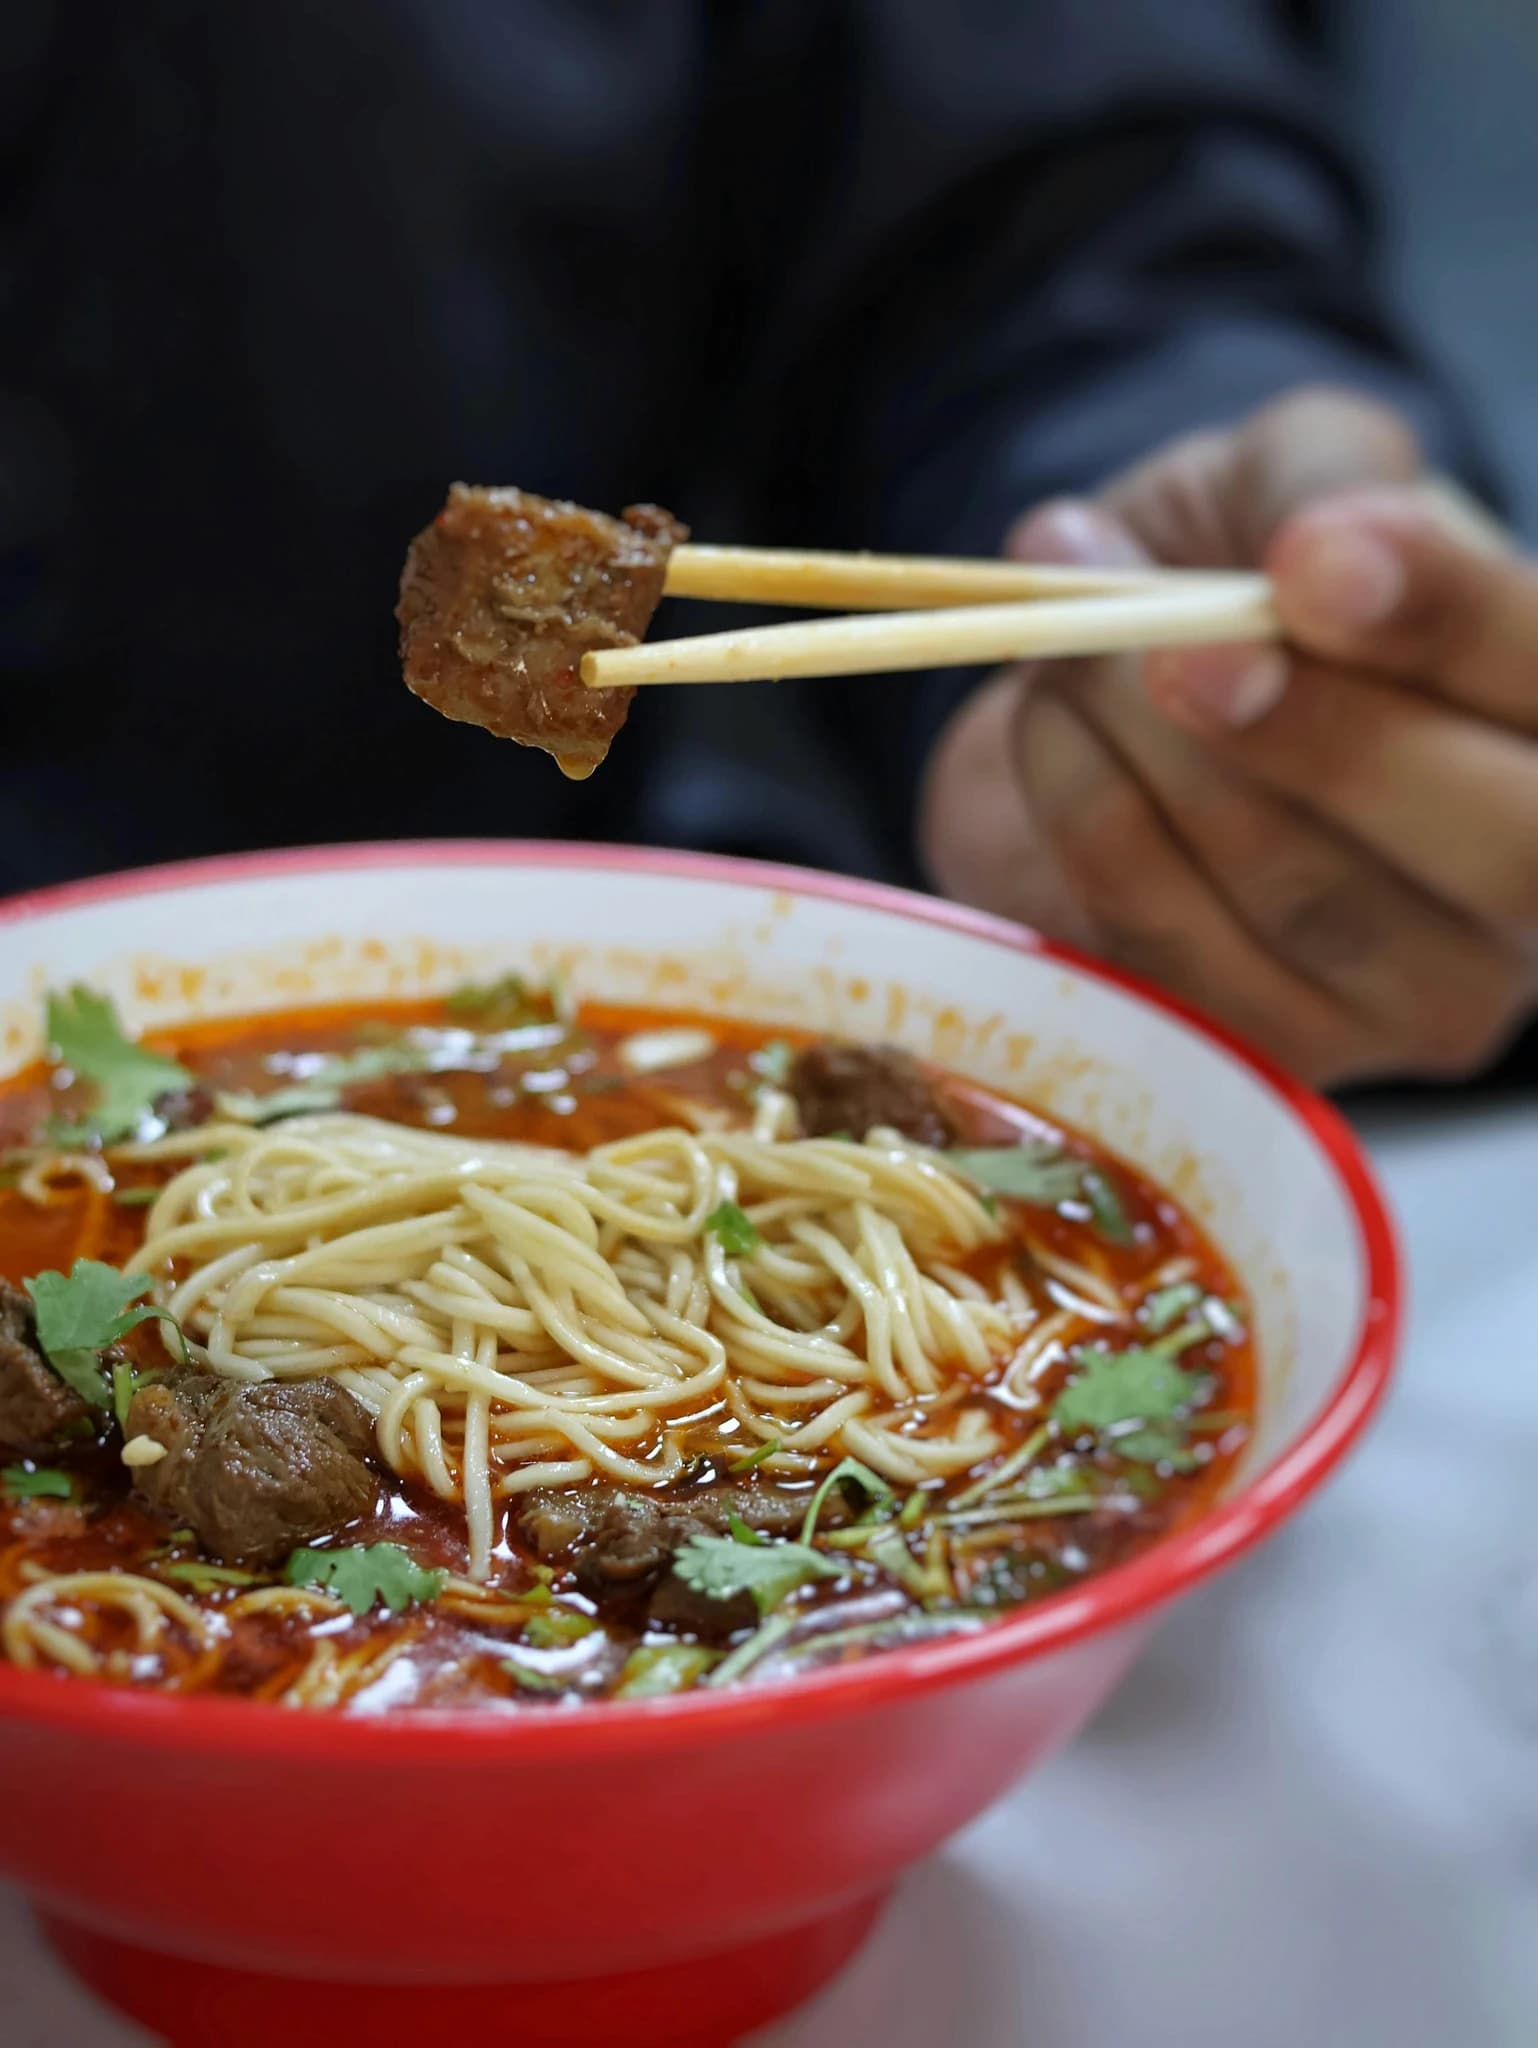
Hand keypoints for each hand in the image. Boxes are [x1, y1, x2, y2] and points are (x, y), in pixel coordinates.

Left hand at [920, 388, 1537, 1086]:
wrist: (1108, 697)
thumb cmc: (1233, 572)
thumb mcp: (1290, 479)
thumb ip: (1322, 482)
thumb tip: (1308, 539)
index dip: (1447, 621)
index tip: (1307, 556)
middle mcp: (1526, 890)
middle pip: (1498, 846)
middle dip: (1317, 735)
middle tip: (1177, 651)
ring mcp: (1406, 996)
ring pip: (1300, 890)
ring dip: (1152, 751)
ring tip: (1073, 648)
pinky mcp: (1261, 1050)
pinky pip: (1161, 934)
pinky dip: (1079, 806)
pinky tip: (1052, 723)